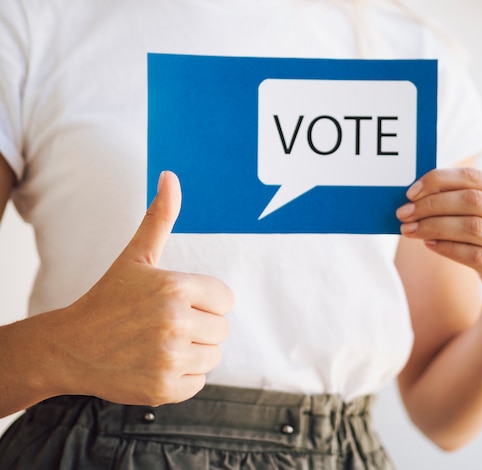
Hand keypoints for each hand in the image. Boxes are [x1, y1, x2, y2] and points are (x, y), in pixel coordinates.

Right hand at [50, 171, 233, 405]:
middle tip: (164, 325)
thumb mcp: (136, 256)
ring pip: (212, 356)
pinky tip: (155, 364)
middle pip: (222, 329)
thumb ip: (159, 218)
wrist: (70, 347)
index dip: (206, 302)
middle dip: (199, 327)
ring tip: (158, 344)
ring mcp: (169, 358)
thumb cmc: (108, 299)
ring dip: (192, 352)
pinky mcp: (164, 389)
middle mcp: (175, 322)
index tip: (179, 303)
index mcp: (176, 287)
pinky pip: (199, 381)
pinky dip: (182, 377)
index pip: (226, 300)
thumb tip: (171, 176)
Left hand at [396, 167, 481, 331]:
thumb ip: (460, 204)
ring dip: (434, 226)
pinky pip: (475, 256)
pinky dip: (447, 248)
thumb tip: (416, 194)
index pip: (474, 178)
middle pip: (472, 200)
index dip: (439, 180)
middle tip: (404, 213)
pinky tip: (429, 245)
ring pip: (473, 227)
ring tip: (410, 230)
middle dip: (432, 205)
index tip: (410, 193)